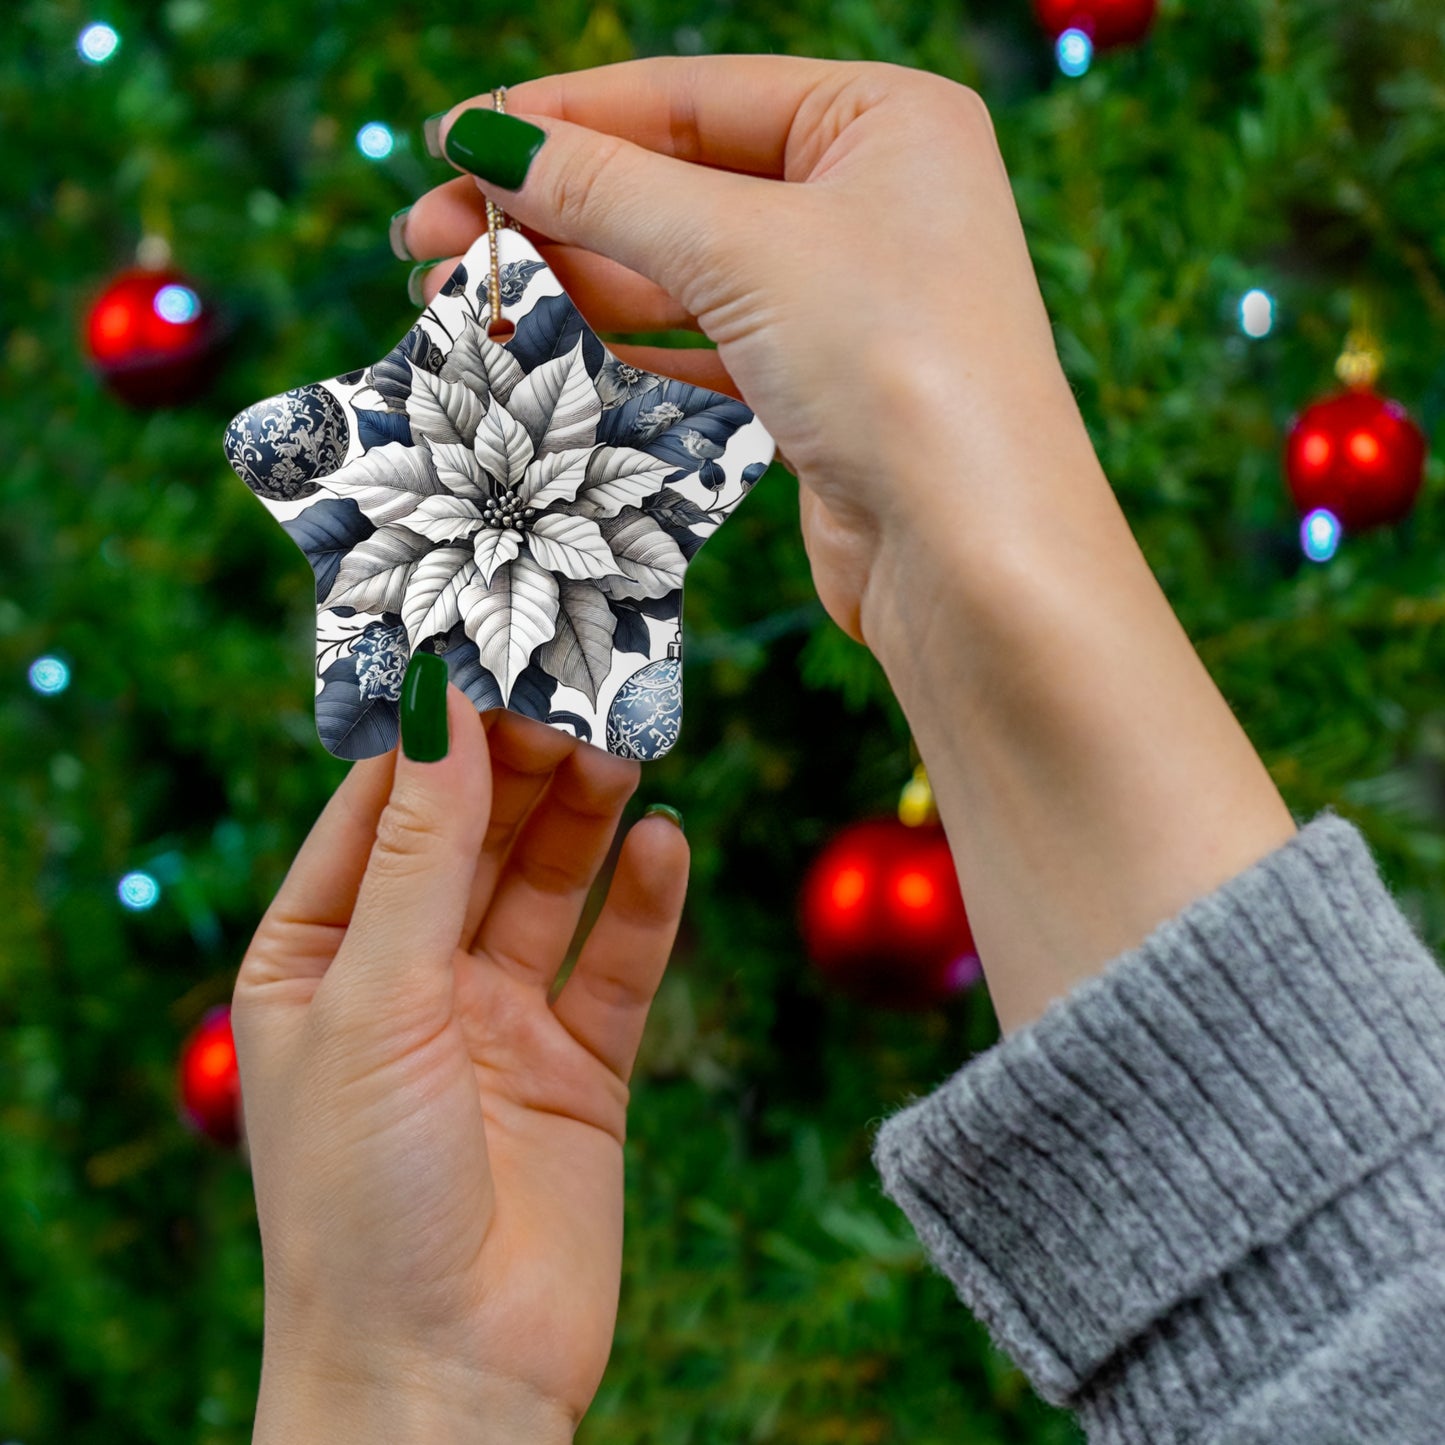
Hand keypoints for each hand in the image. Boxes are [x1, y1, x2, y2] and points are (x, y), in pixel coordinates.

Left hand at [232, 690, 687, 1440]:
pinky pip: (616, 964)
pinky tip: (667, 844)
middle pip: (474, 836)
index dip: (434, 734)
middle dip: (522, 765)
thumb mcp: (373, 999)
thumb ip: (417, 851)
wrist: (446, 1379)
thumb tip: (433, 705)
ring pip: (550, 885)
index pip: (379, 811)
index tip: (490, 651)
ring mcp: (497, 1021)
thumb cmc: (361, 1199)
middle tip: (580, 691)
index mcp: (318, 958)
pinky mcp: (579, 1068)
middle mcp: (408, 979)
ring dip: (586, 818)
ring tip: (626, 748)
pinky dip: (644, 903)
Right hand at [401, 58, 1294, 1036]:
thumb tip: (486, 138)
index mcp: (881, 120)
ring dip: (570, 282)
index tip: (451, 142)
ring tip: (456, 298)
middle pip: (676, 184)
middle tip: (427, 239)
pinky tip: (541, 345)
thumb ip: (607, 190)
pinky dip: (622, 344)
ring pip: (680, 272)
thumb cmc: (896, 366)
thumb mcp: (742, 250)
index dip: (562, 118)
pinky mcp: (820, 388)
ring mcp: (846, 299)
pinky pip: (701, 345)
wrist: (974, 556)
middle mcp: (870, 199)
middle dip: (549, 210)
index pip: (689, 96)